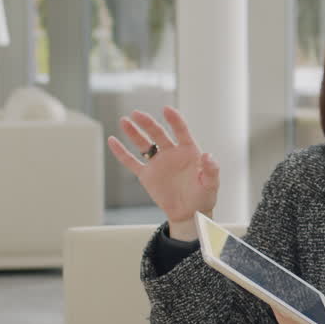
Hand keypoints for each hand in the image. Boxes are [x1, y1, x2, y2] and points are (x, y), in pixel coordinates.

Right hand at [107, 107, 218, 237]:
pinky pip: (132, 162)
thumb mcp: (211, 184)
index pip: (181, 131)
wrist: (190, 214)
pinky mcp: (147, 175)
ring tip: (124, 120)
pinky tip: (112, 140)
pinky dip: (121, 152)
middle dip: (148, 123)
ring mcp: (158, 163)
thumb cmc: (204, 197)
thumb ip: (211, 169)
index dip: (174, 120)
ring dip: (134, 133)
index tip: (166, 109)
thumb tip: (208, 155)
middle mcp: (172, 153)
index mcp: (189, 151)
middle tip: (137, 113)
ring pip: (143, 144)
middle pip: (158, 134)